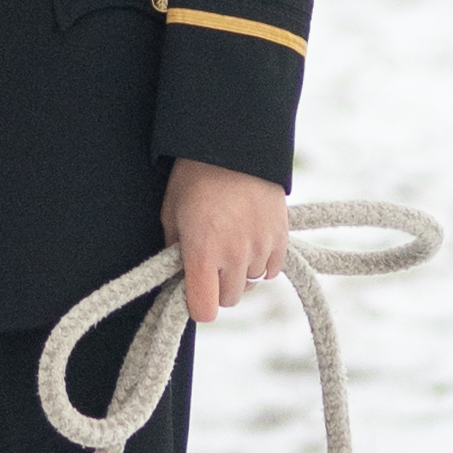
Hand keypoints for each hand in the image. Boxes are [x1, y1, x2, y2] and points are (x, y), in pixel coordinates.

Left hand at [166, 158, 293, 323]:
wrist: (232, 142)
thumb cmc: (194, 176)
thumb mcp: (171, 213)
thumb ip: (174, 251)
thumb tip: (179, 275)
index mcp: (202, 253)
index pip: (204, 310)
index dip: (197, 305)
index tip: (193, 291)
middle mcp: (234, 256)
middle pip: (230, 299)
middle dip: (218, 287)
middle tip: (211, 262)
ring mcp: (261, 247)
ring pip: (251, 283)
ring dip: (240, 272)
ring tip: (231, 242)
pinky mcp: (281, 238)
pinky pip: (272, 270)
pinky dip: (262, 262)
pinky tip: (250, 239)